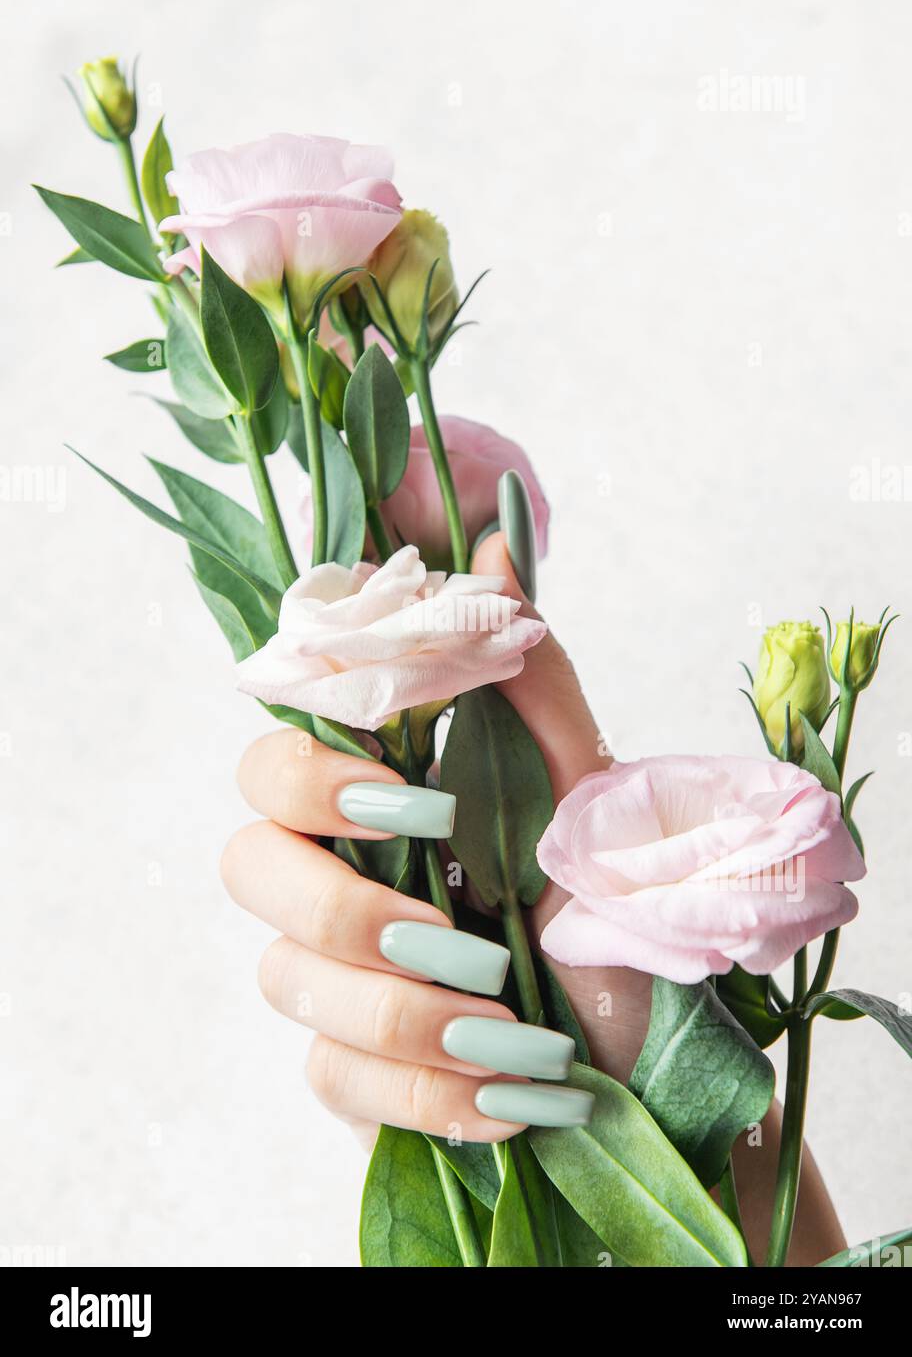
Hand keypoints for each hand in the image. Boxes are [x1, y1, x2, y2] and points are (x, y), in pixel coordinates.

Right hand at [221, 531, 651, 1147]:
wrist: (658, 1052)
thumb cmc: (616, 914)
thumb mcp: (590, 796)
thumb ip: (531, 677)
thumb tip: (499, 539)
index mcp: (387, 799)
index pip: (278, 757)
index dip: (314, 777)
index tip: (418, 805)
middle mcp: (342, 875)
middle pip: (246, 862)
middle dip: (344, 906)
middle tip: (461, 934)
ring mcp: (336, 974)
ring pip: (285, 979)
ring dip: (407, 1014)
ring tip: (518, 1032)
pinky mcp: (350, 1066)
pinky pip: (332, 1076)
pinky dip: (427, 1095)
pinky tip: (513, 1099)